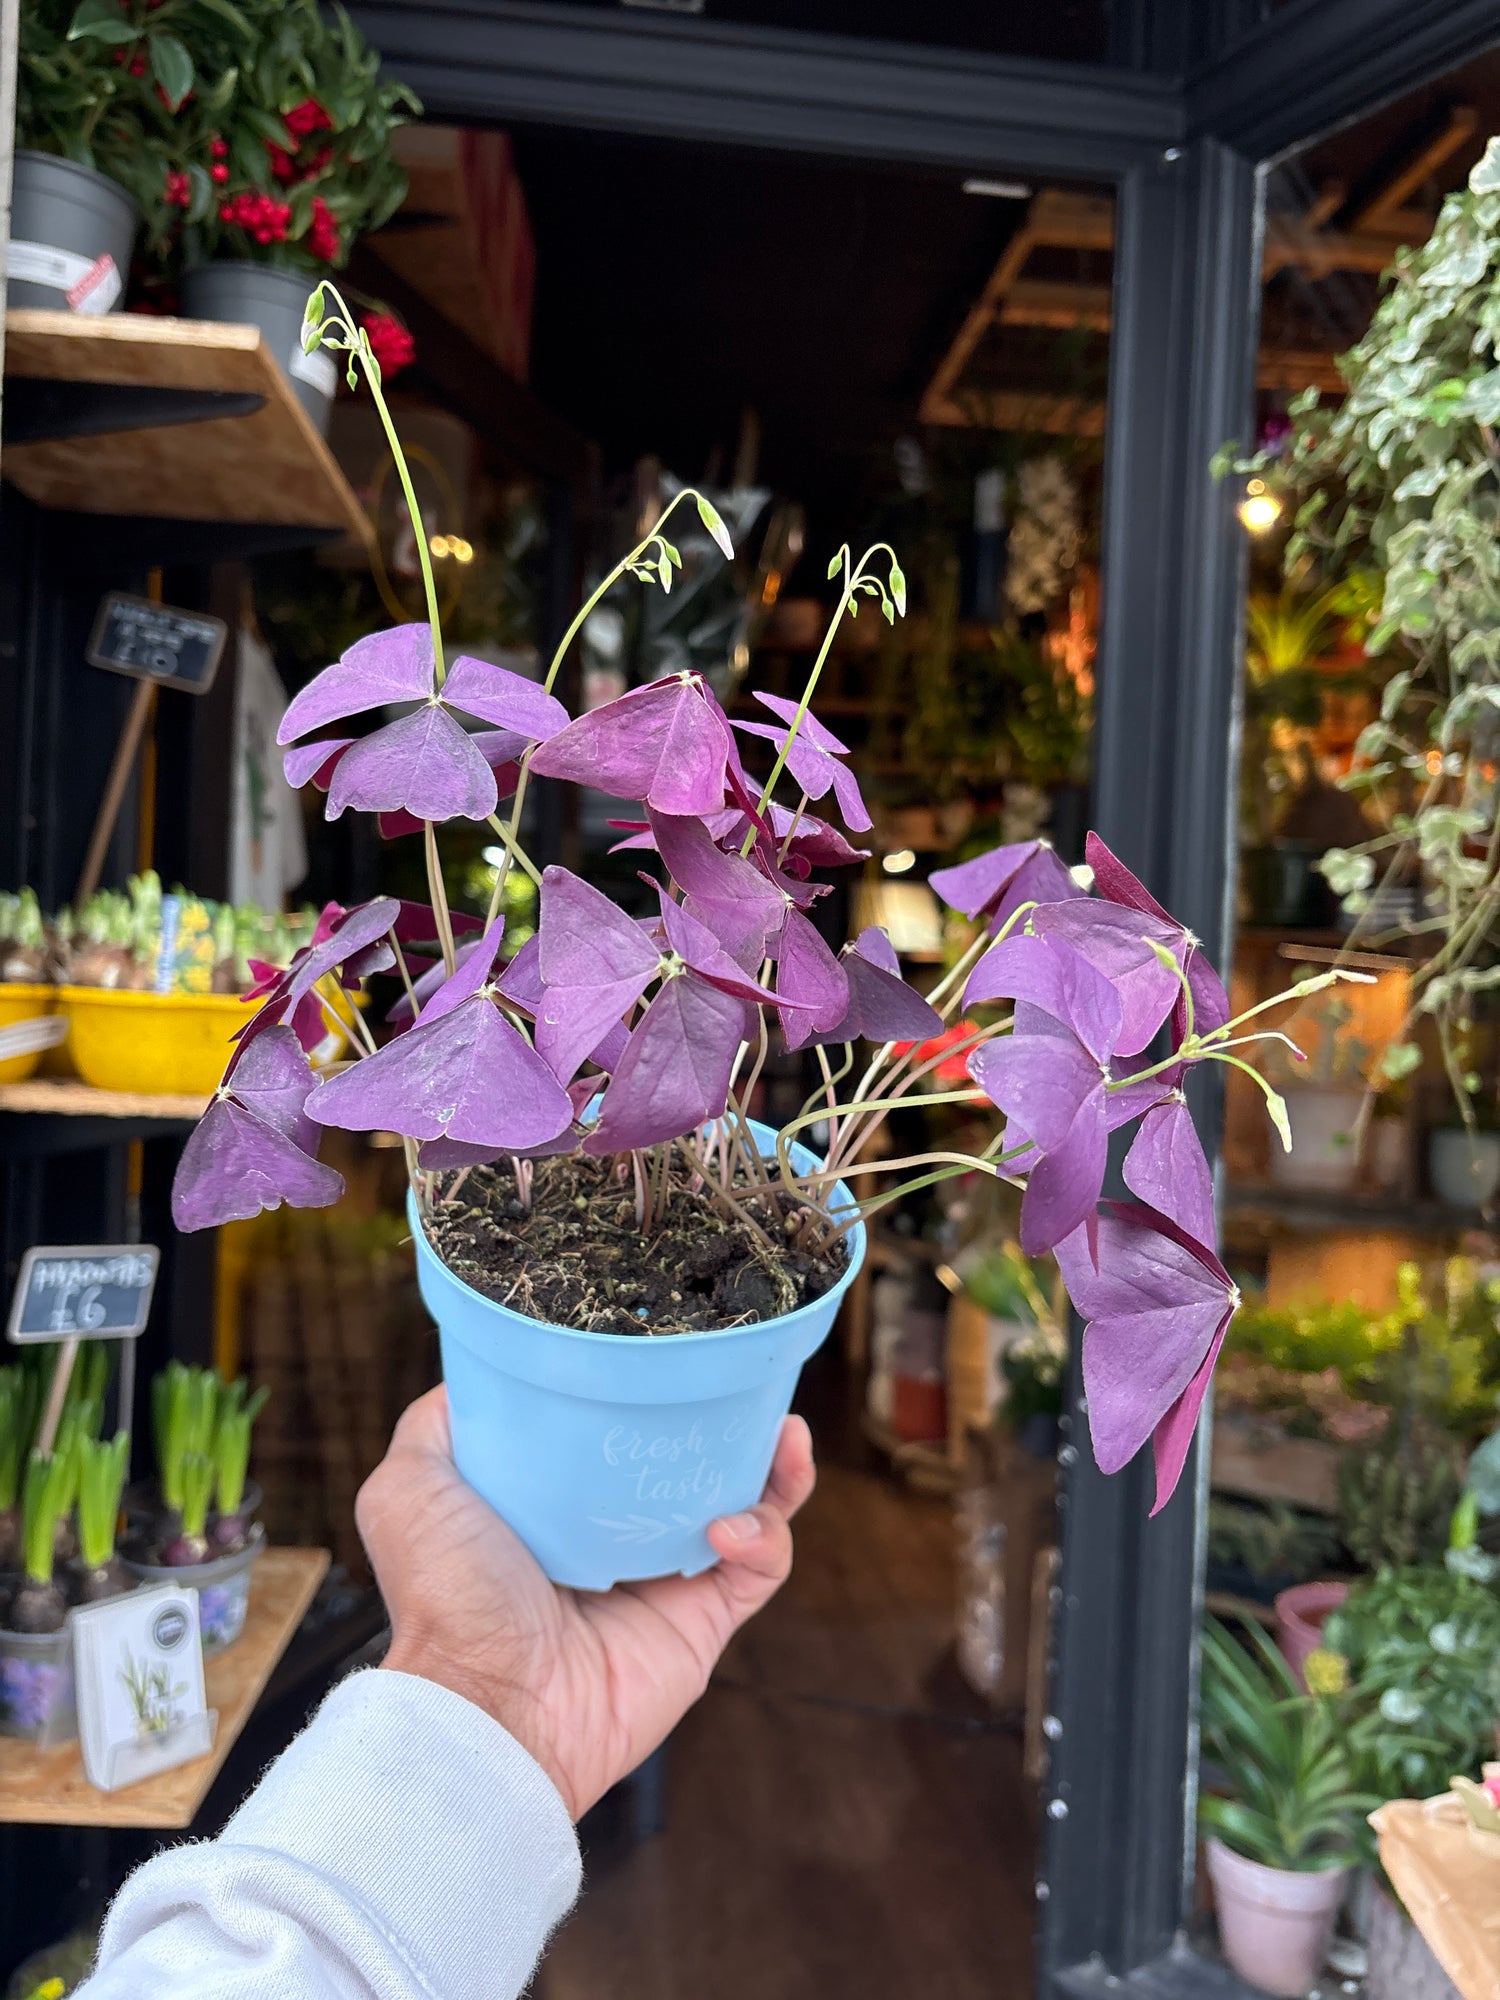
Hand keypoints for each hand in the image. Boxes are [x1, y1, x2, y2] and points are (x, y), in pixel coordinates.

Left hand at [356, 1384, 814, 1819]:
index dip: (654, 1389)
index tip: (678, 1348)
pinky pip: (761, 1567)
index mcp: (558, 1499)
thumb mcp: (411, 1485)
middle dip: (732, 1419)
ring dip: (775, 1467)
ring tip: (783, 1434)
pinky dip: (766, 1535)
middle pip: (694, 1460)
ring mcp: (665, 1578)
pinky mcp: (702, 1623)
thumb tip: (485, 1368)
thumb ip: (441, 1421)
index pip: (621, 1430)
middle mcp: (616, 1534)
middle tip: (750, 1386)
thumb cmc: (445, 1597)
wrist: (487, 1703)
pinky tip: (733, 1523)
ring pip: (748, 1505)